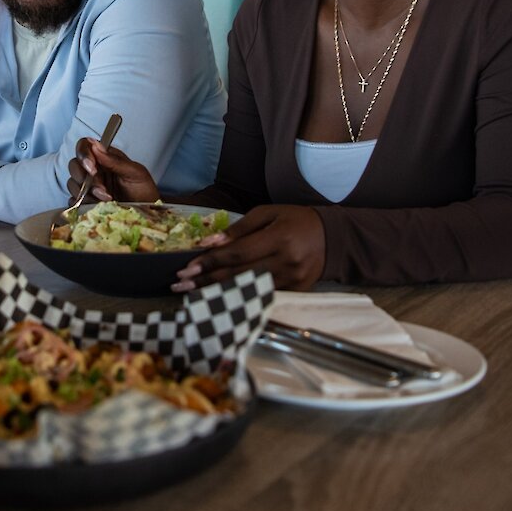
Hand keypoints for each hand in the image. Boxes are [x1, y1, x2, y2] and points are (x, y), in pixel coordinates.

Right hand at [67, 139, 159, 202]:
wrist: (147, 214)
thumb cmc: (143, 190)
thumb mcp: (135, 173)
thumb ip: (115, 160)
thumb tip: (96, 146)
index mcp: (105, 157)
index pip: (84, 146)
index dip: (84, 155)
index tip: (92, 169)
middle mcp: (94, 170)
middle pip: (74, 165)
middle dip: (85, 178)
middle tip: (102, 190)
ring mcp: (88, 187)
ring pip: (72, 184)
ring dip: (86, 193)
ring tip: (106, 200)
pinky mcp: (85, 203)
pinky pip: (73, 201)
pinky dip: (82, 204)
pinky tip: (96, 207)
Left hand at [171, 205, 325, 291]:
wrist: (332, 237)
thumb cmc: (295, 220)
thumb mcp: (268, 213)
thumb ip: (240, 228)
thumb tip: (211, 242)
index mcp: (279, 238)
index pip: (238, 254)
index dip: (210, 262)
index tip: (186, 268)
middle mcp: (286, 262)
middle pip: (238, 275)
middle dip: (205, 281)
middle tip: (179, 285)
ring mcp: (292, 281)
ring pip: (247, 290)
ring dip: (217, 292)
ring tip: (191, 293)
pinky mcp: (295, 292)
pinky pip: (261, 295)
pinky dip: (239, 296)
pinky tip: (218, 297)